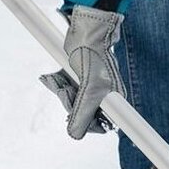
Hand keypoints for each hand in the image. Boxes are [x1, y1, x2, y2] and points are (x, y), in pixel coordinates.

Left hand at [39, 6, 127, 139]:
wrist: (85, 32)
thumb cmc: (93, 57)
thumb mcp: (90, 89)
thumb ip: (83, 114)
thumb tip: (75, 135)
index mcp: (113, 101)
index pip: (100, 126)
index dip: (87, 124)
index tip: (74, 115)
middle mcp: (103, 97)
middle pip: (82, 115)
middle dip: (70, 103)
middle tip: (68, 89)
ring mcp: (89, 89)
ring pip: (71, 103)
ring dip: (62, 92)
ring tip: (60, 79)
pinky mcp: (77, 80)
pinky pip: (64, 91)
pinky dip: (58, 84)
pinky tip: (55, 76)